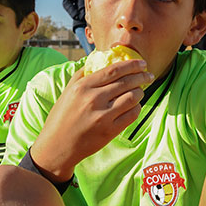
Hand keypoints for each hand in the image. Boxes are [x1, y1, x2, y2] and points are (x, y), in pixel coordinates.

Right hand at [30, 59, 153, 181]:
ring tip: (140, 90)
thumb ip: (82, 74)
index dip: (131, 65)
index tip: (142, 63)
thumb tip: (98, 59)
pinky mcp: (110, 131)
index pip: (114, 70)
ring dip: (140, 92)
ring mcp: (103, 116)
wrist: (57, 146)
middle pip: (126, 82)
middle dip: (141, 77)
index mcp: (83, 87)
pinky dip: (137, 108)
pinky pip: (132, 115)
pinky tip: (135, 106)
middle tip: (148, 75)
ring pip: (132, 97)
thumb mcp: (67, 92)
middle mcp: (94, 100)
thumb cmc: (61, 117)